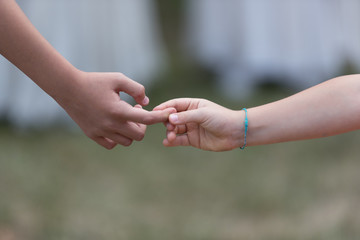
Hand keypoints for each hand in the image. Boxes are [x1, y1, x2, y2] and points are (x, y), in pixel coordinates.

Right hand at [56, 71, 174, 148]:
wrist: (68, 88)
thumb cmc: (95, 81)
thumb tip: (146, 103)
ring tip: (125, 117)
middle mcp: (111, 125)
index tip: (169, 114)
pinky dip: (117, 138)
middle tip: (136, 112)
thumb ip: (136, 89)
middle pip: (139, 135)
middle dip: (143, 126)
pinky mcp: (92, 135)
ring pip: (126, 142)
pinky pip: (112, 144)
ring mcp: (100, 132)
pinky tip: (115, 126)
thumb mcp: (118, 78)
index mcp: (119, 110)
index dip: (160, 117)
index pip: (146, 119)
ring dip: (130, 132)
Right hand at [154, 98, 244, 151]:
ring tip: (170, 136)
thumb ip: (186, 117)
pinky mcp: (193, 140)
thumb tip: (169, 118)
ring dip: (169, 132)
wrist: (236, 132)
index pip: (175, 104)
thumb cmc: (222, 118)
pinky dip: (172, 141)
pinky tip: (167, 142)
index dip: (165, 107)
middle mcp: (191, 116)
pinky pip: (179, 140)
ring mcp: (191, 128)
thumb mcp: (203, 114)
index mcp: (193, 105)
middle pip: (172, 117)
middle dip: (166, 121)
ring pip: (175, 129)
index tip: (155, 112)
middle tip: (167, 126)